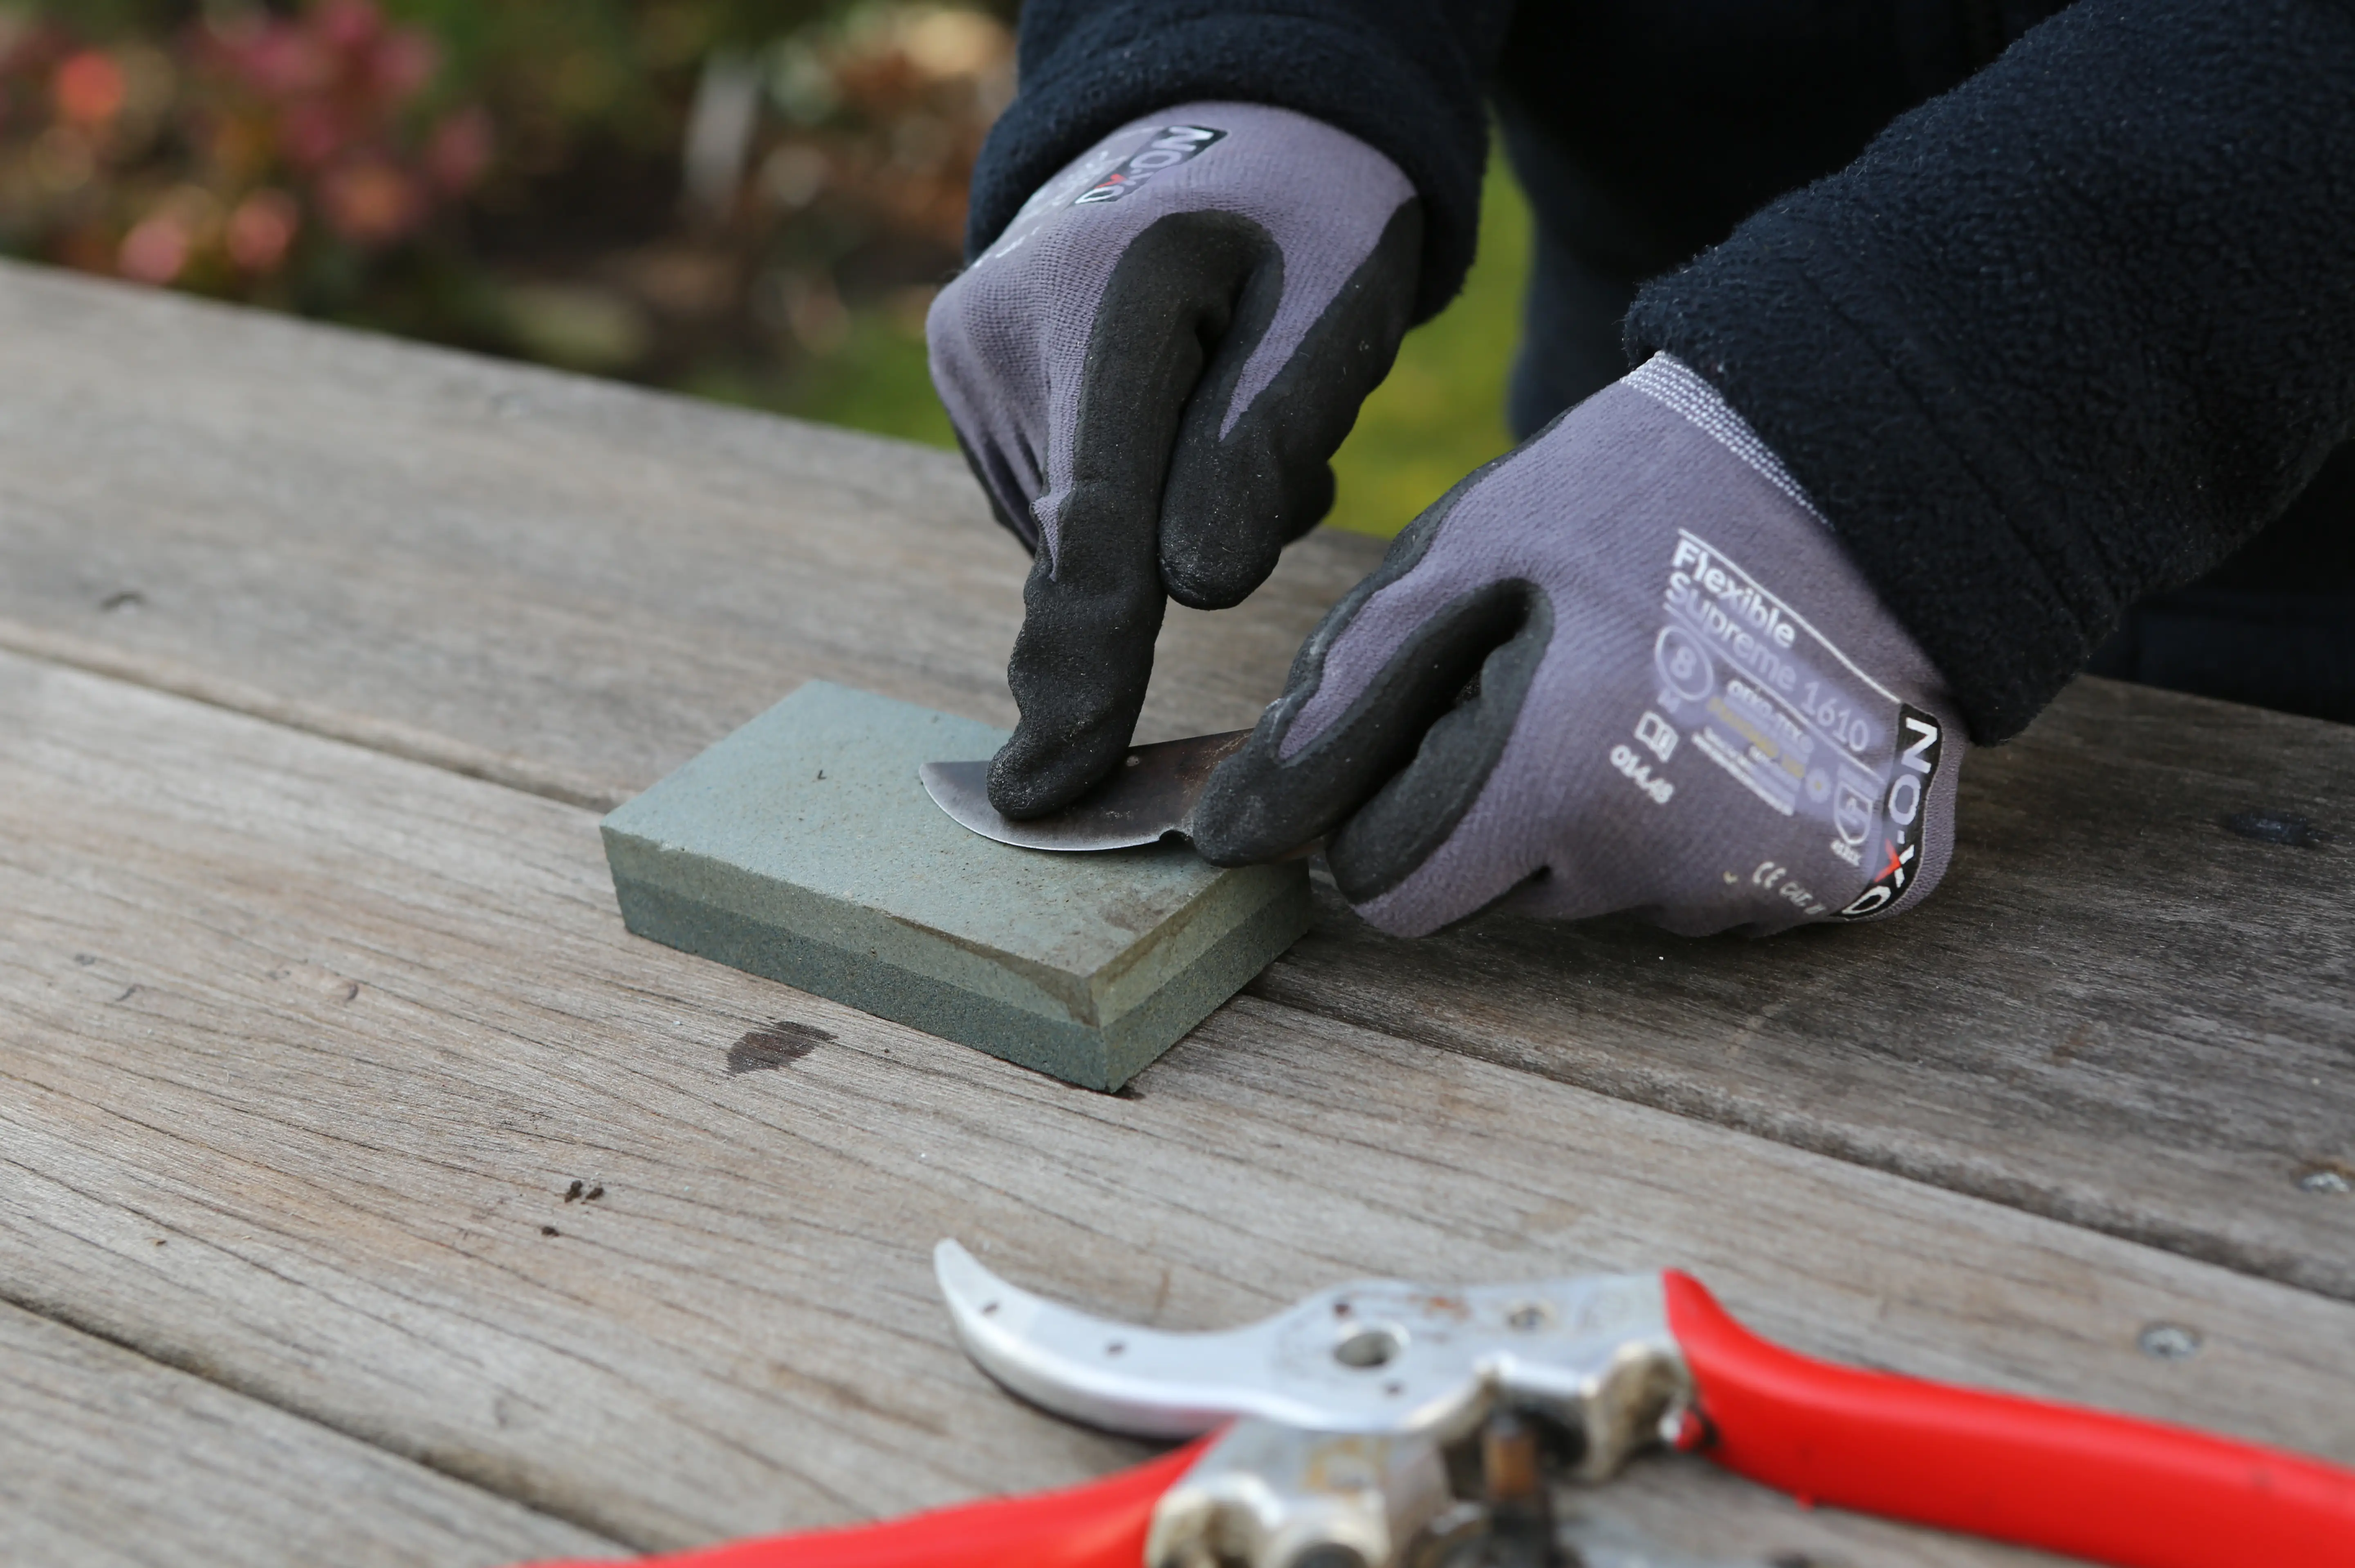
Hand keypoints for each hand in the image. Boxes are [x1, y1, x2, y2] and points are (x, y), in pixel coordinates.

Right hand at [928, 103, 1420, 817]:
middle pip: (1087, 546)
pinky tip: (1173, 426)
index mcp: (1107, 304)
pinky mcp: (971, 392)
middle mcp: (1003, 342)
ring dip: (1163, 526)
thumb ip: (1270, 443)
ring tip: (1225, 415)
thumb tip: (1197, 591)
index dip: (1084, 673)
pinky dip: (1130, 503)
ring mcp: (971, 369)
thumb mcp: (1333, 308)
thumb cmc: (1304, 217)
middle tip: (1275, 466)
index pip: (1093, 533)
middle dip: (1180, 558)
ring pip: (1073, 538)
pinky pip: (1058, 508)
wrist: (1226, 122)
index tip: (1053, 788)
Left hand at [1192, 356, 1967, 937]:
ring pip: (1626, 897)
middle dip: (1512, 816)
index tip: (1445, 734)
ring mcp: (1783, 882)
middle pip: (1516, 899)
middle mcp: (1670, 859)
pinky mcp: (1870, 877)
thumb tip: (1233, 824)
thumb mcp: (1465, 558)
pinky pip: (1737, 893)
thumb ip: (1343, 696)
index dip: (1396, 819)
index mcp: (1559, 778)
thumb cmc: (1643, 495)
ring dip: (1619, 820)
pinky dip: (1723, 827)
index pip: (1399, 893)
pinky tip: (1748, 722)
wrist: (1872, 460)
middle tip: (1578, 684)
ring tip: (1668, 687)